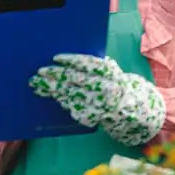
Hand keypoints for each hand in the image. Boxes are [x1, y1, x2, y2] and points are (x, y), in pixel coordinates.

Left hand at [29, 53, 165, 146]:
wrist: (135, 110)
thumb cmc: (116, 85)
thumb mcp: (111, 72)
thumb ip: (96, 65)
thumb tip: (69, 60)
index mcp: (110, 73)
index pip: (87, 63)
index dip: (70, 60)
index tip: (55, 58)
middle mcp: (106, 87)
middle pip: (74, 79)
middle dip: (55, 75)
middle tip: (39, 73)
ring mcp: (101, 103)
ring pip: (71, 94)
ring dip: (53, 90)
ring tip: (39, 85)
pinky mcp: (96, 116)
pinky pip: (75, 108)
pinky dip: (63, 102)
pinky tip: (55, 98)